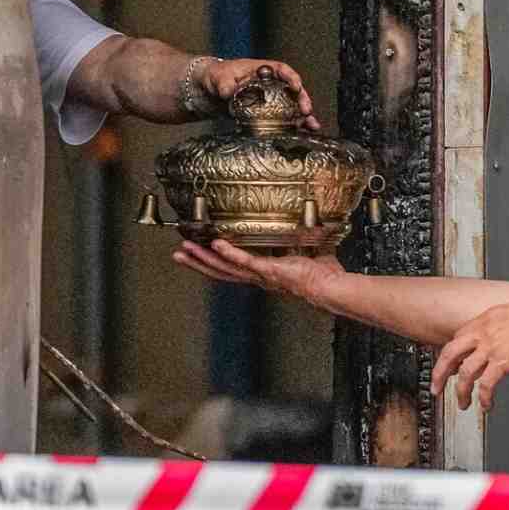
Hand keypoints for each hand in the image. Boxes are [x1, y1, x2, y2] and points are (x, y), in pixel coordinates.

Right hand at [171, 240, 344, 305]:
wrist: (330, 286)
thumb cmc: (323, 274)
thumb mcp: (306, 251)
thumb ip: (301, 239)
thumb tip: (308, 224)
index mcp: (264, 273)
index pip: (233, 268)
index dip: (214, 261)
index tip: (198, 252)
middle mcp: (259, 277)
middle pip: (221, 272)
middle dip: (198, 263)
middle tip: (178, 254)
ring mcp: (262, 275)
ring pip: (226, 269)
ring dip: (204, 259)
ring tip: (185, 249)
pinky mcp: (269, 270)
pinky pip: (245, 261)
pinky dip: (230, 253)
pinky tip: (216, 244)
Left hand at [201, 58, 322, 130]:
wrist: (209, 91)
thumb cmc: (217, 77)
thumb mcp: (218, 77)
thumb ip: (224, 83)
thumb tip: (228, 91)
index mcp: (263, 71)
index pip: (282, 70)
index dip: (291, 78)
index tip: (296, 86)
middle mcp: (271, 85)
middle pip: (293, 90)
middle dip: (302, 100)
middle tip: (306, 110)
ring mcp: (271, 100)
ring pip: (292, 106)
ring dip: (303, 116)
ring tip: (312, 126)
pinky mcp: (268, 114)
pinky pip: (284, 119)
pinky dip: (294, 126)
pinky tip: (303, 134)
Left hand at [431, 294, 508, 411]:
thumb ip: (505, 328)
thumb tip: (508, 340)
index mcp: (486, 319)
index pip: (459, 337)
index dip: (453, 354)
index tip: (452, 365)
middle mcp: (484, 332)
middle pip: (450, 353)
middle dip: (440, 372)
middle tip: (436, 386)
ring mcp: (491, 347)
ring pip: (465, 373)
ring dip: (461, 391)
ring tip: (463, 403)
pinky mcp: (503, 362)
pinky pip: (486, 384)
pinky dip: (484, 398)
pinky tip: (486, 405)